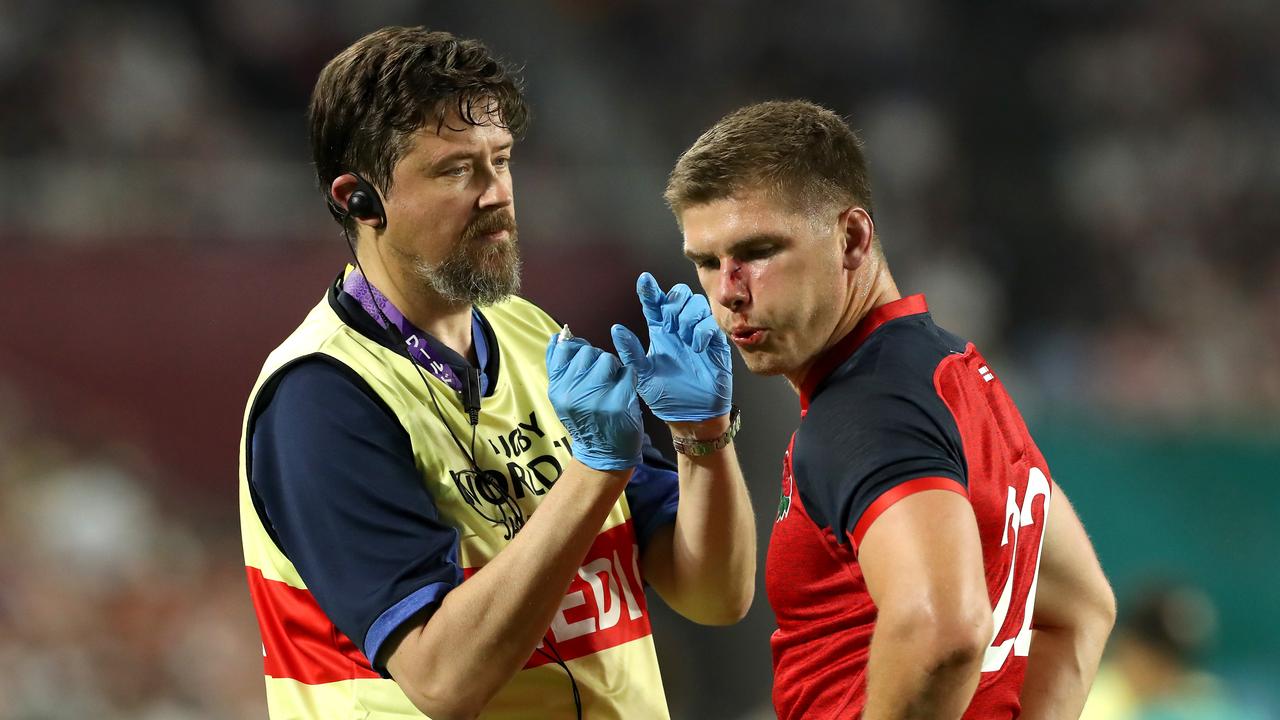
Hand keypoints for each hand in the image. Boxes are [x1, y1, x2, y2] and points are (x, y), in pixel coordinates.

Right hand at [545, 335, 642, 470]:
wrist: (604, 454)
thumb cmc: (586, 420)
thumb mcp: (564, 397)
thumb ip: (560, 367)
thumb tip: (559, 336)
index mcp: (557, 389)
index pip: (566, 349)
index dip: (579, 349)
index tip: (586, 362)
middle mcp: (573, 393)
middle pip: (589, 352)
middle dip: (598, 360)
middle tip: (601, 381)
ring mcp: (596, 398)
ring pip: (609, 359)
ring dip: (614, 368)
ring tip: (612, 387)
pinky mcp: (619, 402)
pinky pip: (628, 371)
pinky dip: (629, 379)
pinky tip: (624, 393)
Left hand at [610, 272, 731, 422]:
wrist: (690, 415)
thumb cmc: (665, 395)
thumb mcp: (642, 375)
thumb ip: (630, 352)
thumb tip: (616, 329)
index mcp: (660, 331)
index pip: (654, 303)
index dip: (649, 289)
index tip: (644, 280)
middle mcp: (679, 328)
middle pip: (679, 294)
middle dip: (674, 302)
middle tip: (669, 324)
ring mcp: (698, 334)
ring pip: (697, 303)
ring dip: (688, 315)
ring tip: (683, 337)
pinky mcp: (716, 344)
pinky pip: (712, 323)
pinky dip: (703, 330)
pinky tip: (696, 346)